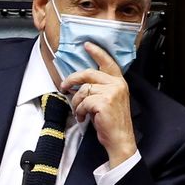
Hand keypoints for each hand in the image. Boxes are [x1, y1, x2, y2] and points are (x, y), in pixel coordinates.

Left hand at [60, 42, 136, 167]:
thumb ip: (100, 89)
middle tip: (64, 86)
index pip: (108, 62)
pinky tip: (83, 118)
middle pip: (88, 73)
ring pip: (83, 90)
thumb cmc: (113, 122)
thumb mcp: (110, 100)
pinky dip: (79, 111)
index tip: (87, 45)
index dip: (96, 52)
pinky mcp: (103, 102)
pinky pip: (83, 102)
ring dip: (77, 103)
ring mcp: (111, 93)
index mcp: (119, 82)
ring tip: (79, 112)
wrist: (120, 140)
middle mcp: (117, 85)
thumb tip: (79, 83)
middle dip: (72, 79)